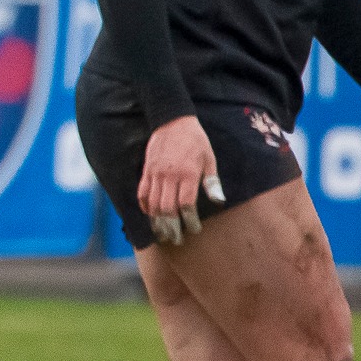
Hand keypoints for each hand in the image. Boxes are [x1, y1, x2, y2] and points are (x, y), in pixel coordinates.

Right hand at [139, 115, 224, 246]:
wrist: (172, 121)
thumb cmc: (195, 141)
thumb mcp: (209, 159)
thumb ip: (212, 182)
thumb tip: (219, 201)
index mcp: (187, 174)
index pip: (186, 205)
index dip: (190, 221)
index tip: (194, 229)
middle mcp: (169, 176)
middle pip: (167, 209)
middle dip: (171, 227)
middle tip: (176, 239)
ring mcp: (155, 174)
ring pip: (152, 204)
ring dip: (156, 221)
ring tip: (162, 233)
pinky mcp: (146, 171)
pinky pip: (142, 193)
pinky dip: (144, 207)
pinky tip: (149, 215)